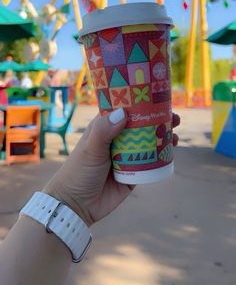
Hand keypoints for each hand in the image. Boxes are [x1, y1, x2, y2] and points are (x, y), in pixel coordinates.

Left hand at [44, 109, 179, 225]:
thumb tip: (124, 113)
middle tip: (174, 117)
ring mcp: (127, 156)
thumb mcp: (91, 149)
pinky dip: (162, 155)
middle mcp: (117, 140)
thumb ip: (104, 131)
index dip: (140, 103)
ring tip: (174, 133)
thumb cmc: (78, 172)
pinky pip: (151, 162)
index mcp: (105, 128)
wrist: (76, 206)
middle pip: (141, 125)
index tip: (156, 97)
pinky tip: (171, 150)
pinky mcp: (134, 174)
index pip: (124, 110)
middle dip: (157, 119)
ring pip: (148, 142)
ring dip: (162, 136)